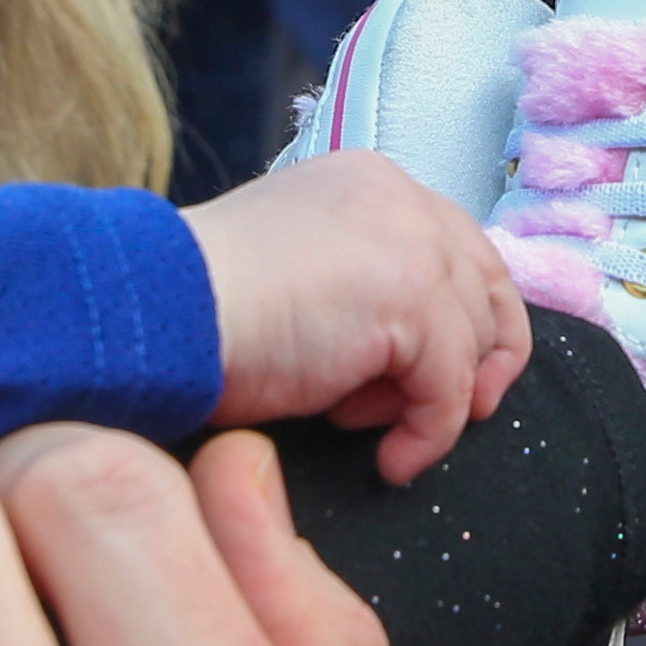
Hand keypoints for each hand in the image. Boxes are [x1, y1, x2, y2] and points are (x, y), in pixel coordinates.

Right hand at [183, 150, 529, 484]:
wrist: (161, 313)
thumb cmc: (204, 311)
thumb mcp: (301, 277)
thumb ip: (360, 286)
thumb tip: (409, 352)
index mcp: (368, 183)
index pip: (457, 245)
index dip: (470, 317)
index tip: (460, 378)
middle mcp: (398, 197)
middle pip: (485, 286)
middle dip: (479, 360)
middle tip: (455, 414)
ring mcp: (410, 241)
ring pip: (470, 343)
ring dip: (427, 400)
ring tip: (360, 423)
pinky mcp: (411, 297)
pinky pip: (450, 390)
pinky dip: (427, 435)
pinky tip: (390, 461)